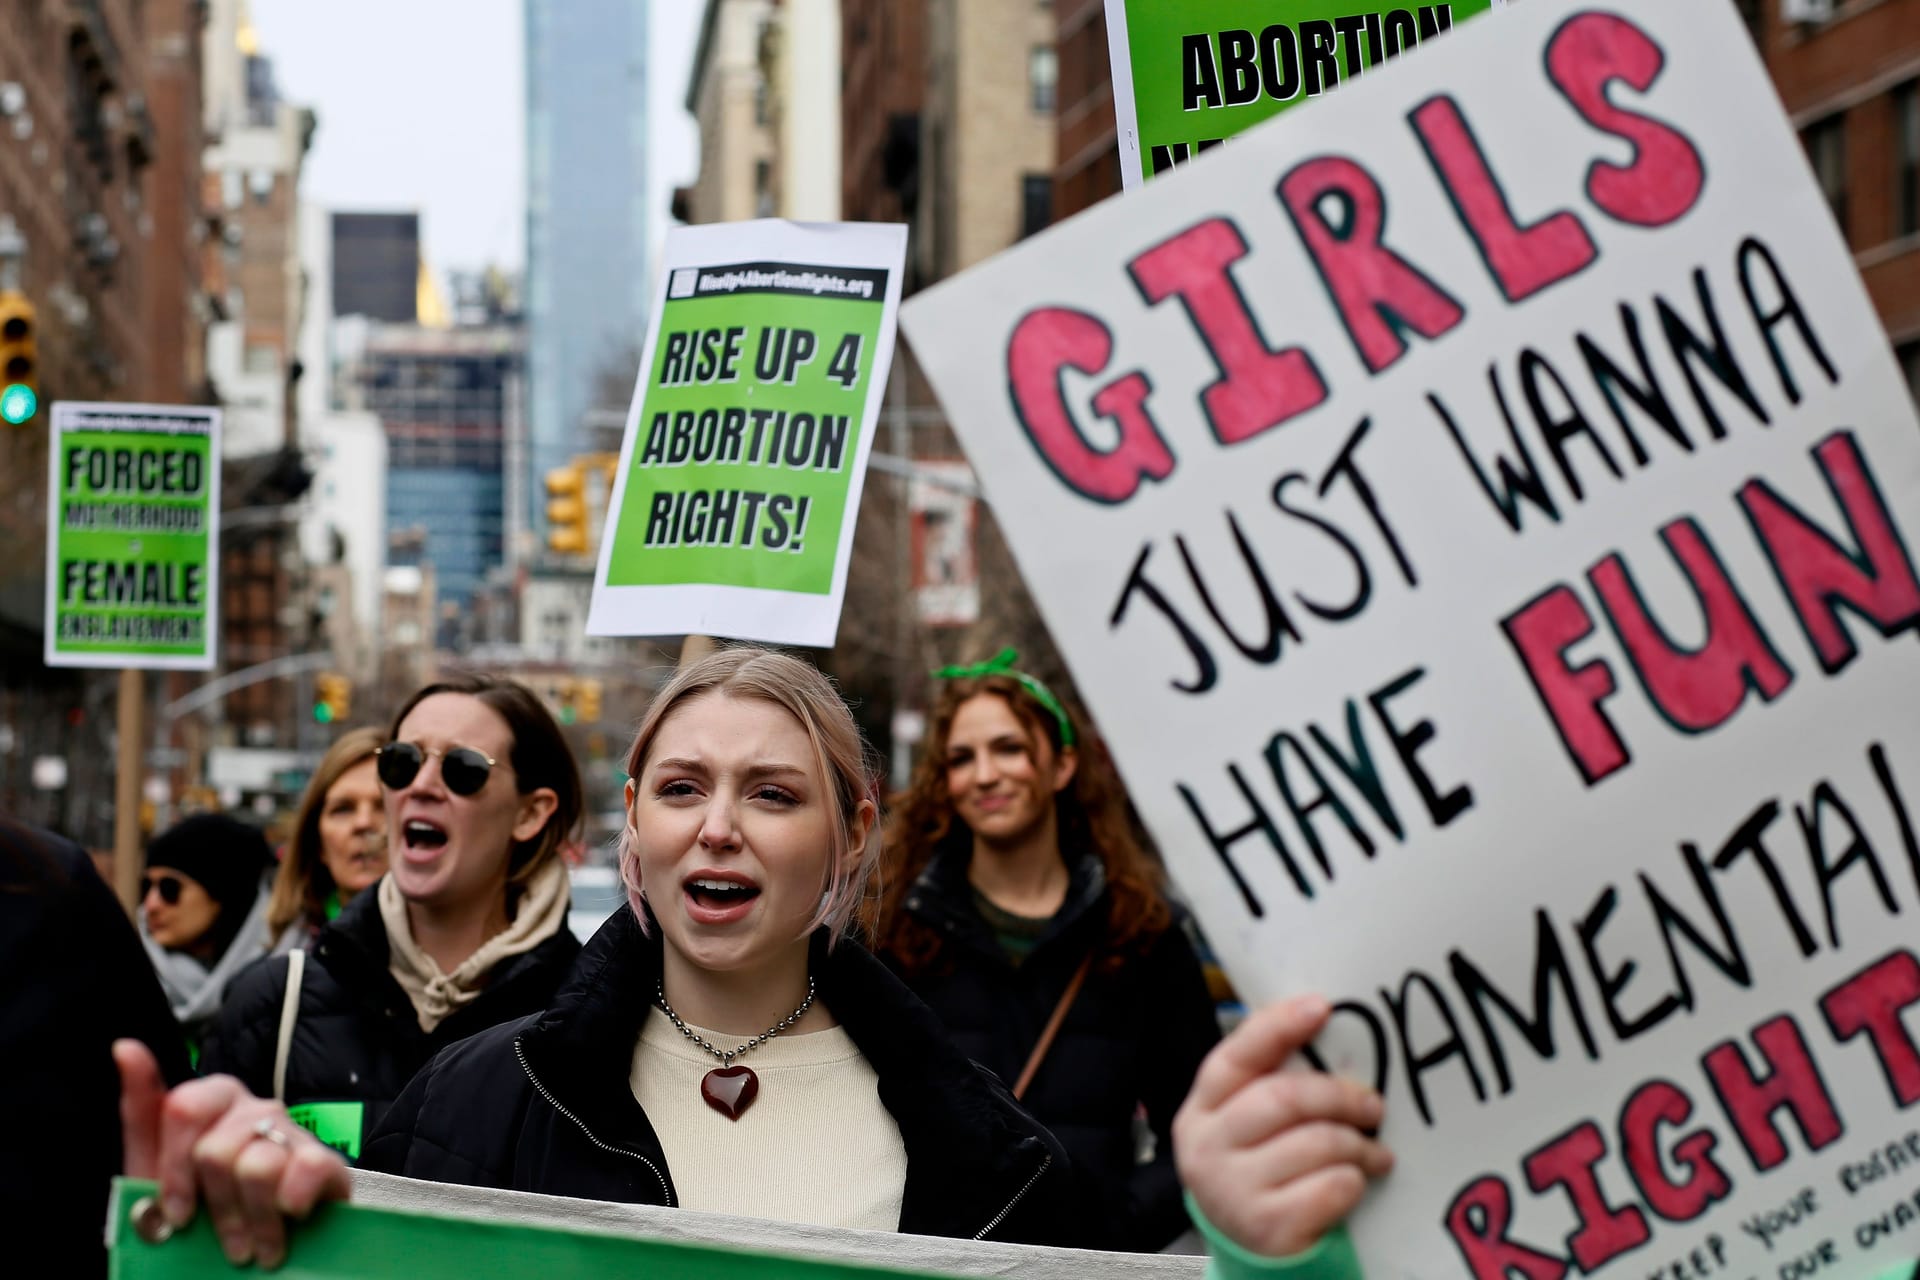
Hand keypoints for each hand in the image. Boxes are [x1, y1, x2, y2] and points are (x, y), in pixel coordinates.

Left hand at [115, 1039, 350, 1269]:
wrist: (248, 1256)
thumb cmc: (201, 1212)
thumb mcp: (153, 1167)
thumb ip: (141, 1108)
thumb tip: (125, 1047)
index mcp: (213, 1102)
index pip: (184, 1109)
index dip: (176, 1171)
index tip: (177, 1214)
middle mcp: (255, 1108)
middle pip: (216, 1150)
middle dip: (216, 1206)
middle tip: (226, 1239)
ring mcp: (294, 1133)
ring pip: (257, 1166)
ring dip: (254, 1220)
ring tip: (258, 1245)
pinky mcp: (328, 1161)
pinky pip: (307, 1167)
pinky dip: (294, 1202)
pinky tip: (290, 1219)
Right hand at [1172, 995, 1391, 1258]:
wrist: (1249, 1249)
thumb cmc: (1260, 1169)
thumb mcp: (1248, 1124)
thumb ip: (1271, 1083)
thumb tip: (1326, 1029)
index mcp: (1202, 1108)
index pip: (1238, 1054)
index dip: (1280, 1026)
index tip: (1323, 1006)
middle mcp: (1206, 1146)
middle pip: (1283, 1097)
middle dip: (1340, 1096)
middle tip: (1375, 1106)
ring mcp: (1231, 1190)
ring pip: (1315, 1143)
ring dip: (1359, 1145)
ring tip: (1377, 1154)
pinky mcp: (1265, 1227)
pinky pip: (1330, 1187)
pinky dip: (1353, 1182)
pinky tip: (1355, 1183)